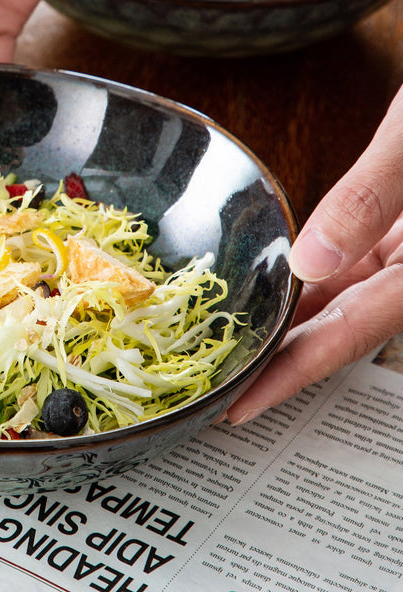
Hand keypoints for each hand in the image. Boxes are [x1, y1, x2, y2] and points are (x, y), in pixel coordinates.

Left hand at [228, 84, 402, 423]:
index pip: (349, 335)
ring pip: (344, 305)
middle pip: (342, 331)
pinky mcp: (397, 241)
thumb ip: (368, 199)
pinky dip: (310, 288)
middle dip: (282, 363)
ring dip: (292, 326)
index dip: (291, 375)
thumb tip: (310, 260)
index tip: (242, 407)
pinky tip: (272, 293)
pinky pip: (350, 275)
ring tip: (236, 350)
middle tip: (223, 387)